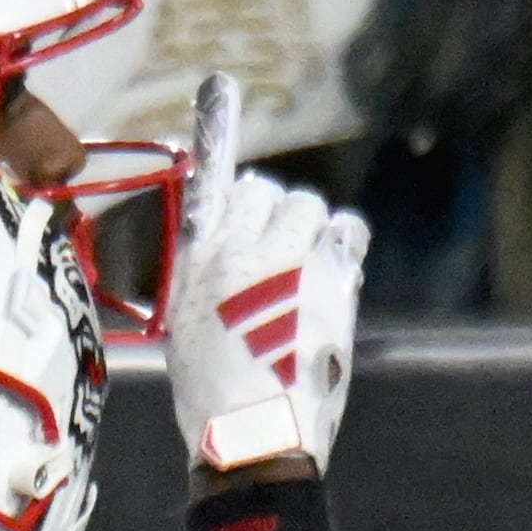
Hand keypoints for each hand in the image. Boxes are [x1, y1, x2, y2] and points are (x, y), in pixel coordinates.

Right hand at [166, 75, 367, 475]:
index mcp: (193, 264)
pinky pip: (345, 231)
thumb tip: (215, 236)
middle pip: (268, 190)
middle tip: (275, 249)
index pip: (210, 178)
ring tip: (301, 267)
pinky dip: (340, 243)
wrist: (253, 437)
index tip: (219, 93)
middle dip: (274, 211)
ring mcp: (286, 262)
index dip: (218, 135)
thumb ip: (200, 276)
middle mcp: (237, 251)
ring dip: (309, 228)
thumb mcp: (185, 330)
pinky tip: (330, 269)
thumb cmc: (214, 397)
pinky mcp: (327, 281)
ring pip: (309, 207)